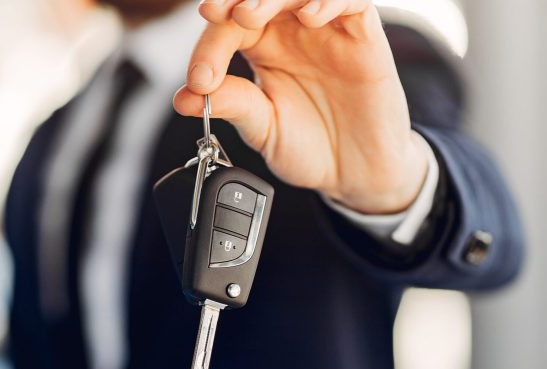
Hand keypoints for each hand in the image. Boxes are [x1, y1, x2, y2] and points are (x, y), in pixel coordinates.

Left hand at [173, 0, 429, 213]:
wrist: (357, 172)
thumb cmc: (312, 146)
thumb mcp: (263, 128)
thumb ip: (231, 105)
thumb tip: (183, 97)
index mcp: (260, 47)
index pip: (226, 27)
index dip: (207, 46)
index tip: (199, 80)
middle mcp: (290, 30)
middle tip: (214, 15)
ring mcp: (326, 28)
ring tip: (247, 16)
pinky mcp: (363, 34)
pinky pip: (350, 1)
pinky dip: (327, 2)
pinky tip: (309, 17)